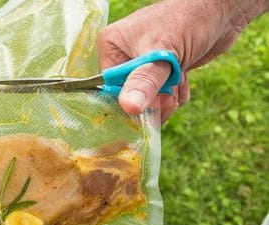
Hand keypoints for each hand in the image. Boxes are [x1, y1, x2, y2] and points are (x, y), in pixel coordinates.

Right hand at [97, 0, 267, 119]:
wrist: (223, 10)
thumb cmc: (189, 20)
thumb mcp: (163, 52)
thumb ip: (145, 81)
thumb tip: (129, 106)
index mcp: (112, 46)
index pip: (110, 86)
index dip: (129, 99)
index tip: (150, 105)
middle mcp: (123, 56)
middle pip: (128, 95)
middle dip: (152, 101)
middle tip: (170, 99)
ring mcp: (143, 63)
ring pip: (147, 98)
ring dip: (166, 99)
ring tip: (179, 85)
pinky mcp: (161, 70)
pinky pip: (161, 95)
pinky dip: (174, 94)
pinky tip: (184, 83)